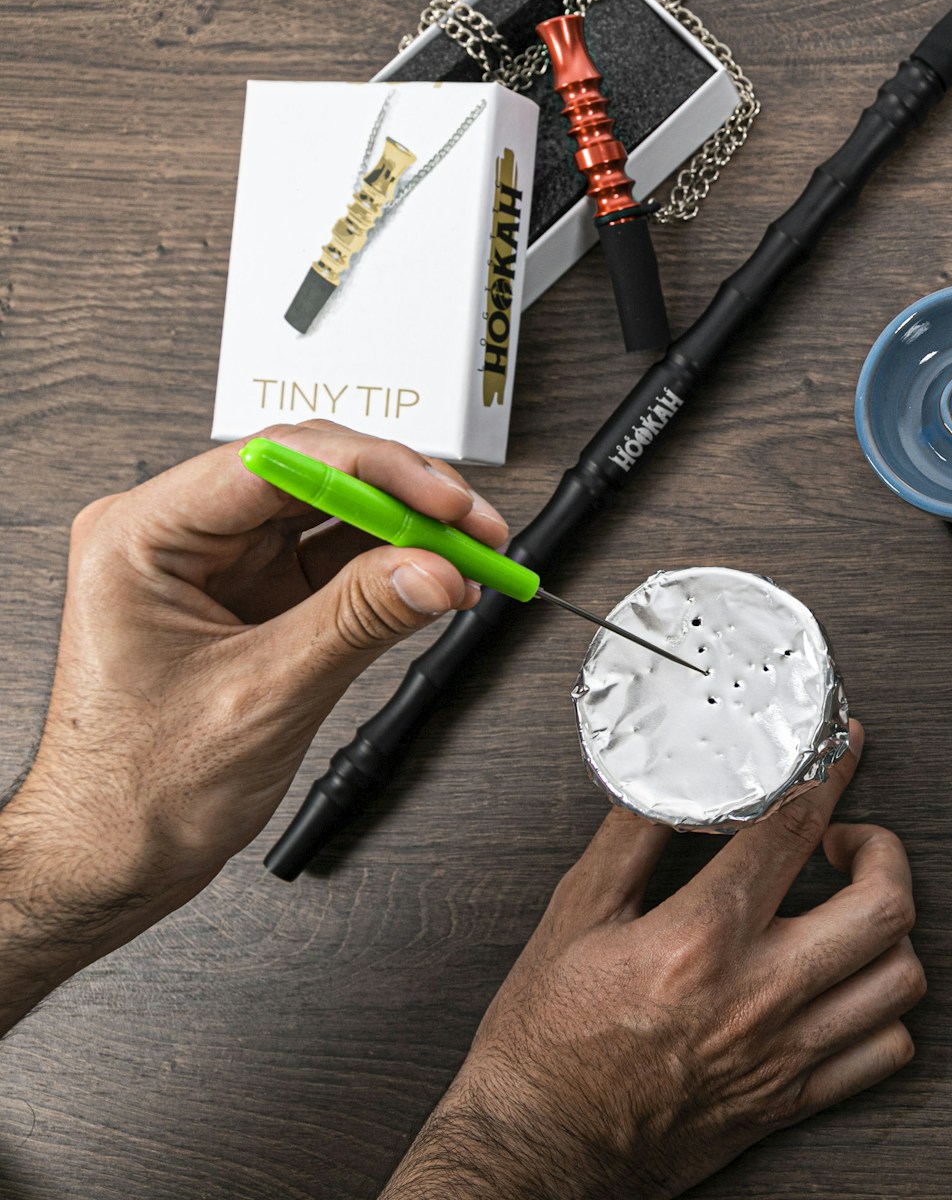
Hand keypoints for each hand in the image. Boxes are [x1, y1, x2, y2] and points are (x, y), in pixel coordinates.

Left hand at [0, 420, 504, 1029]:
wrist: (113, 855)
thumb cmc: (136, 790)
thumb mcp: (264, 697)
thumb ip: (358, 622)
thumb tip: (435, 571)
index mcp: (141, 537)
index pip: (272, 463)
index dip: (371, 469)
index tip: (441, 498)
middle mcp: (176, 536)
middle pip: (309, 475)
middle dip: (402, 496)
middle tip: (472, 527)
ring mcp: (218, 565)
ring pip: (331, 512)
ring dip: (406, 531)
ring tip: (469, 555)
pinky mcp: (252, 595)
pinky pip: (333, 558)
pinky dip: (391, 567)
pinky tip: (435, 578)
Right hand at [383, 723, 923, 1199]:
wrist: (540, 1146)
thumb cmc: (547, 1039)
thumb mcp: (575, 915)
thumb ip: (633, 836)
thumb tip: (681, 777)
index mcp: (700, 940)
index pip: (793, 829)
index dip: (830, 772)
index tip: (842, 748)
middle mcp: (757, 996)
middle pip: (883, 906)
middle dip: (884, 852)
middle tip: (851, 840)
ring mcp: (784, 1052)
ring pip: (900, 978)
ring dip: (891, 930)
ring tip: (857, 909)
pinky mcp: (791, 1100)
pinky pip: (887, 1050)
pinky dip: (887, 1009)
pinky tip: (854, 984)